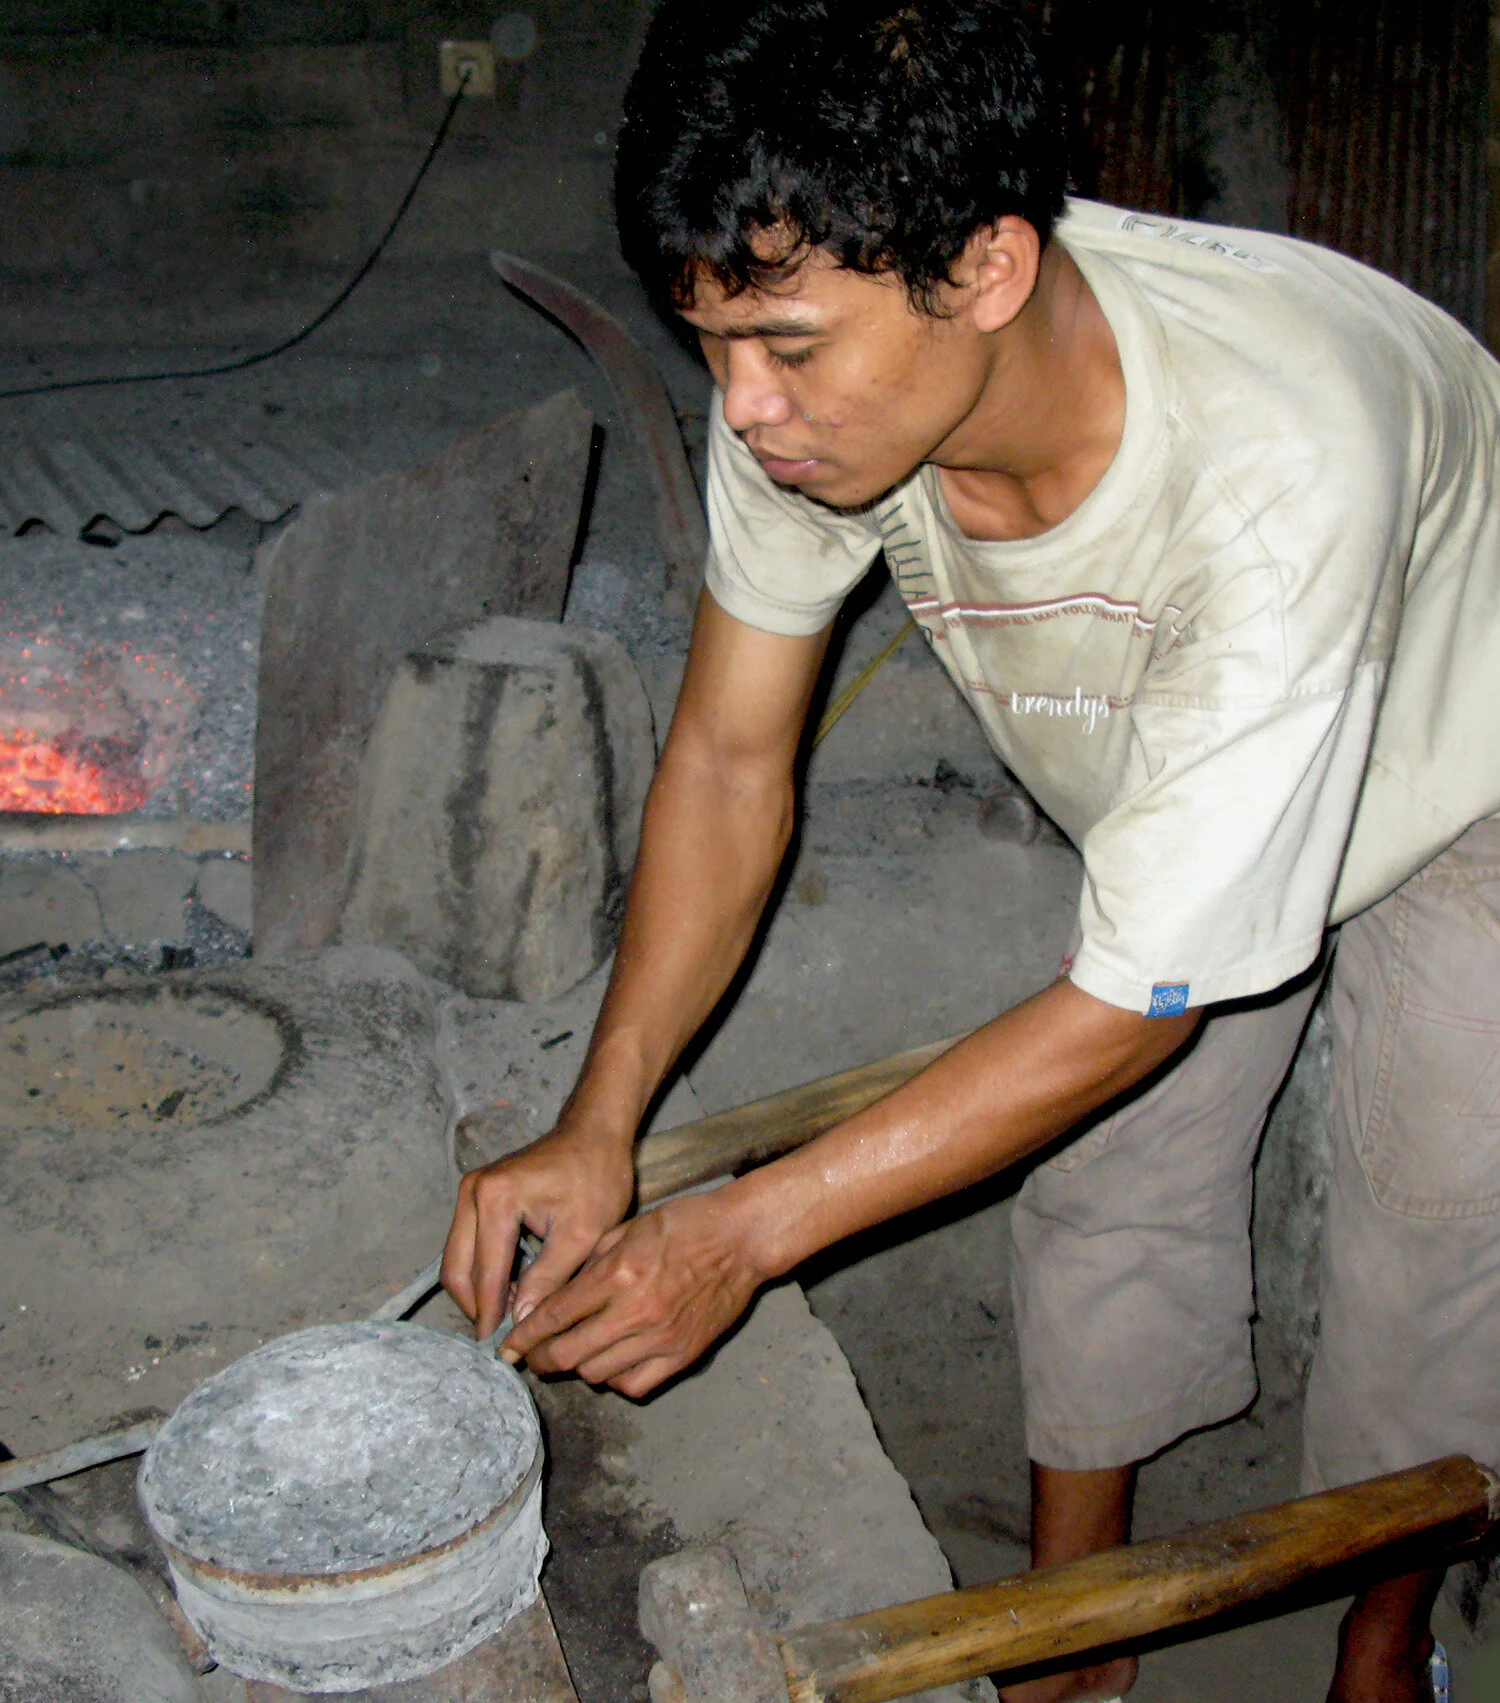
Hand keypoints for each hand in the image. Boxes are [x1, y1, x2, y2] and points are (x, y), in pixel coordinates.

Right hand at [441, 1121, 635, 1339]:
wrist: (595, 1133)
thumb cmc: (596, 1177)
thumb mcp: (582, 1234)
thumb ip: (548, 1280)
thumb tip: (521, 1322)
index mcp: (495, 1200)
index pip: (485, 1273)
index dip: (491, 1315)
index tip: (500, 1349)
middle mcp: (472, 1193)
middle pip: (457, 1268)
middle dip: (478, 1307)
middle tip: (503, 1337)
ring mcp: (470, 1191)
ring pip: (458, 1259)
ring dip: (479, 1290)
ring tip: (512, 1316)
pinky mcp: (476, 1195)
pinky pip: (467, 1244)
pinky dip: (483, 1270)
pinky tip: (513, 1289)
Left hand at [498, 1186, 770, 1397]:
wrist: (741, 1239)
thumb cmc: (685, 1224)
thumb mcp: (627, 1229)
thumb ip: (588, 1265)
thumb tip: (554, 1298)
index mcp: (617, 1274)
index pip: (554, 1317)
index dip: (524, 1337)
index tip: (508, 1347)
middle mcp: (635, 1312)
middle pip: (568, 1354)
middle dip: (541, 1359)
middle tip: (533, 1356)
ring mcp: (660, 1339)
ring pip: (596, 1374)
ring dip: (577, 1366)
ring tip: (573, 1353)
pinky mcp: (683, 1355)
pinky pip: (634, 1385)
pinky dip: (615, 1379)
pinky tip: (611, 1362)